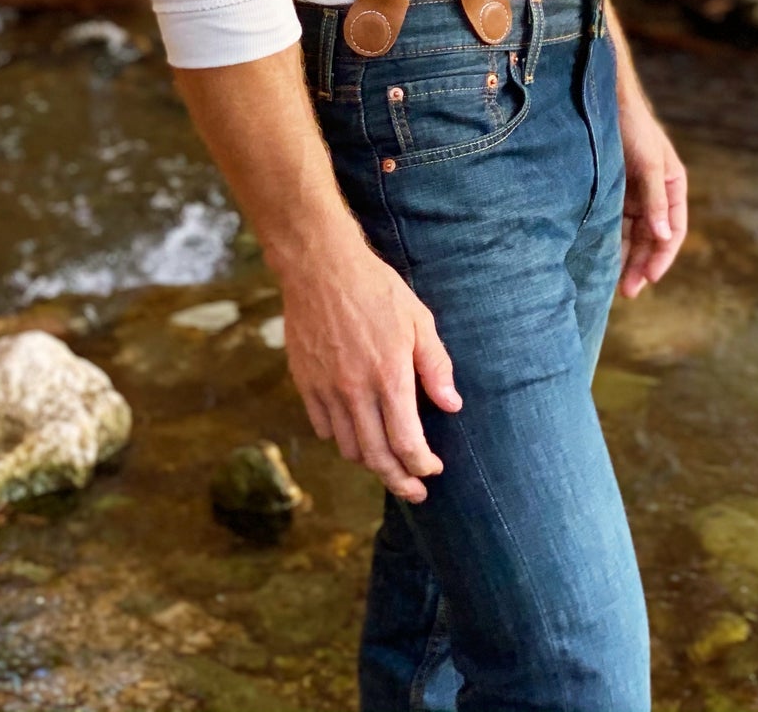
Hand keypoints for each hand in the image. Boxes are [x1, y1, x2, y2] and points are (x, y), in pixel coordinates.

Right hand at [279, 232, 461, 503]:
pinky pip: (324, 428)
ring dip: (371, 462)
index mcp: (389, 377)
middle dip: (399, 480)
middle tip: (415, 491)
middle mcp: (356, 392)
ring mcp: (327, 391)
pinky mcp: (305, 384)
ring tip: (388, 462)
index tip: (433, 469)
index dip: (422, 465)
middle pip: (376, 457)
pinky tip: (356, 432)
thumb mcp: (419, 320)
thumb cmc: (376, 290)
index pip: (407, 443)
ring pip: (349, 448)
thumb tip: (452, 405)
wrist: (320, 267)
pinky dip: (342, 439)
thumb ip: (436, 366)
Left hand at [607, 6, 687, 296]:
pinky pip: (617, 224)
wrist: (604, 101)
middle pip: (654, 237)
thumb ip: (656, 200)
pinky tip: (603, 259)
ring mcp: (635, 193)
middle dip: (644, 264)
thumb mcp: (648, 162)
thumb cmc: (632, 126)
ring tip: (615, 285)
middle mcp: (656, 193)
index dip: (663, 256)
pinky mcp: (615, 192)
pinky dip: (613, 242)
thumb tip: (664, 236)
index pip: (674, 229)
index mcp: (673, 185)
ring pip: (634, 234)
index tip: (650, 278)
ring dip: (628, 258)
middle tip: (629, 291)